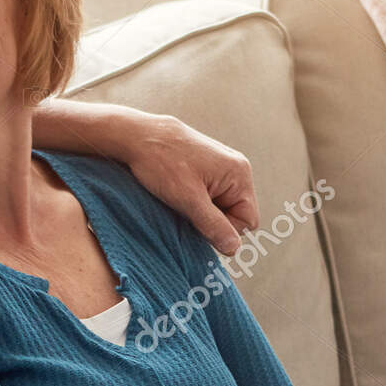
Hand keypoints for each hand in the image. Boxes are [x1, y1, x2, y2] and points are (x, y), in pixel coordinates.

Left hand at [119, 113, 260, 255]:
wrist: (138, 136)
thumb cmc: (161, 163)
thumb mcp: (188, 200)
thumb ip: (213, 225)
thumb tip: (233, 249)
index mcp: (240, 175)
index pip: (247, 221)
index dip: (224, 230)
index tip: (198, 222)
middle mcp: (237, 169)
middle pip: (235, 214)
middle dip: (212, 220)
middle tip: (186, 209)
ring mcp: (223, 167)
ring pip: (221, 207)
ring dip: (202, 211)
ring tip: (181, 199)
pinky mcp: (209, 167)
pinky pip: (211, 196)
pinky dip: (196, 201)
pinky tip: (180, 193)